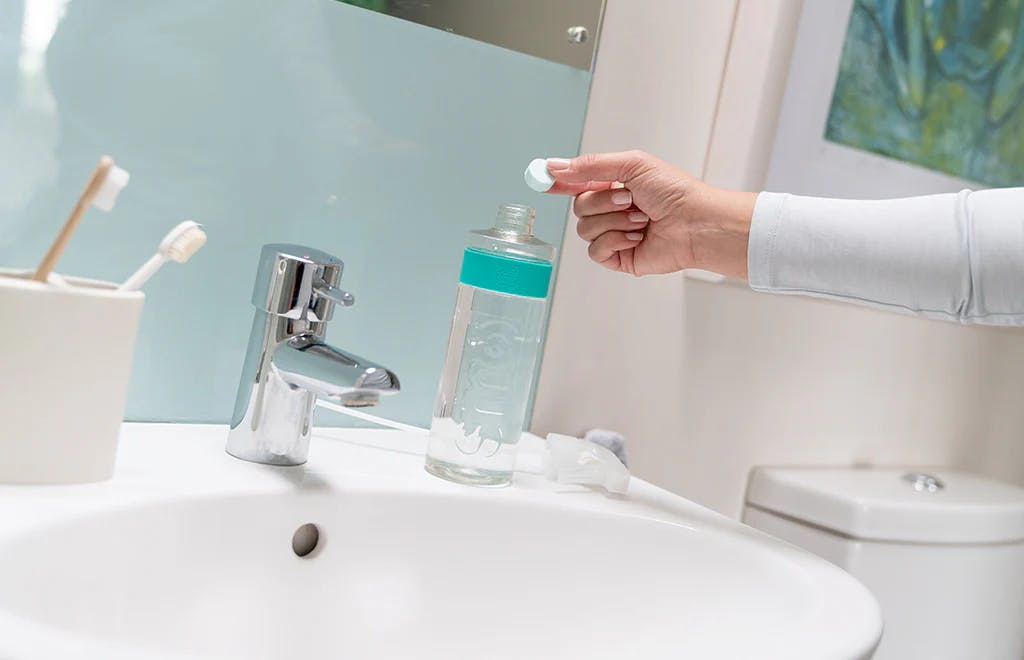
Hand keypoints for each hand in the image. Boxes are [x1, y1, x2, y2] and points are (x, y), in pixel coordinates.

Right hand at [545, 150, 755, 278]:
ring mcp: (614, 234)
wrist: (696, 223)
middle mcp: (612, 210)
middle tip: (630, 200)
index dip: (560, 181)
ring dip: (614, 222)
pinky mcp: (618, 257)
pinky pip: (595, 251)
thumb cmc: (675, 192)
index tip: (542, 179)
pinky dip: (615, 241)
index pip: (577, 183)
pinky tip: (637, 237)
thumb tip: (554, 166)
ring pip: (585, 230)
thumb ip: (590, 166)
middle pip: (578, 207)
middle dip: (602, 202)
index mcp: (614, 185)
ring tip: (642, 220)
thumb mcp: (632, 165)